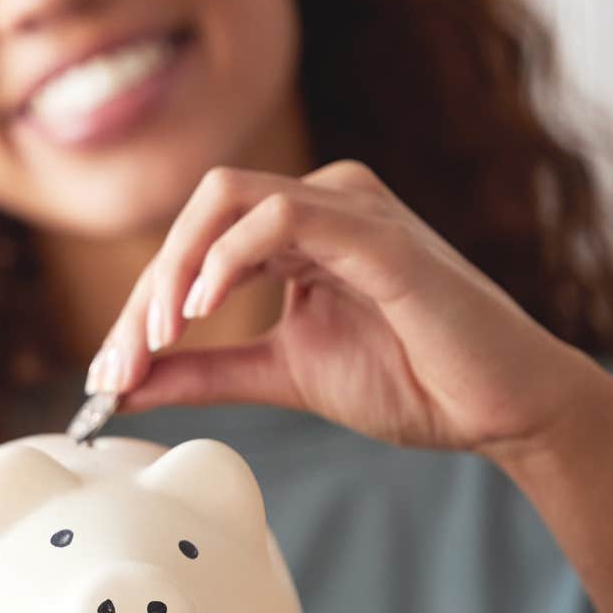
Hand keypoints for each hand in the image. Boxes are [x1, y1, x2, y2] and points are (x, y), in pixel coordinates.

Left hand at [86, 160, 612, 457]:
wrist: (503, 411)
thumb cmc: (413, 381)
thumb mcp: (281, 374)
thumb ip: (204, 371)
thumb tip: (123, 385)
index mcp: (297, 228)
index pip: (194, 243)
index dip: (140, 306)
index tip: (109, 375)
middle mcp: (322, 201)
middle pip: (198, 214)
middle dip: (146, 290)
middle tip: (120, 364)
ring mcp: (352, 209)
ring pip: (226, 202)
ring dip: (175, 271)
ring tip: (157, 338)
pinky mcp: (380, 236)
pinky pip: (284, 216)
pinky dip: (229, 256)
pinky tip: (204, 307)